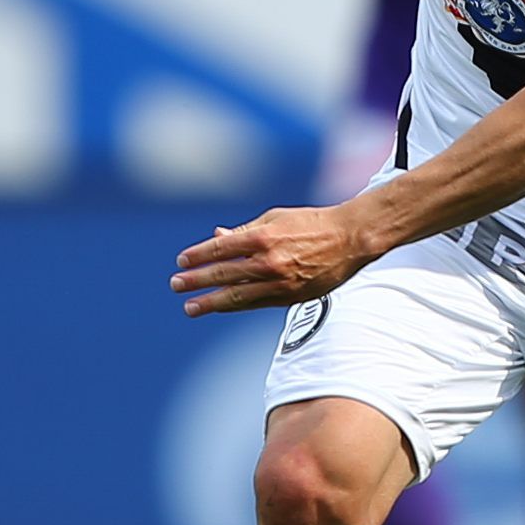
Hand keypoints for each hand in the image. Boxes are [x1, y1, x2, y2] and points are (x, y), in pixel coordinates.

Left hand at [171, 206, 373, 315]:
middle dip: (196, 280)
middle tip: (176, 285)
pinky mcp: (290, 296)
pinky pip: (256, 303)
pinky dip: (236, 305)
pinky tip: (221, 306)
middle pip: (224, 274)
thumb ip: (245, 230)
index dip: (198, 255)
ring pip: (237, 296)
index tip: (180, 261)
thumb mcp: (275, 218)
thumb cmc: (310, 223)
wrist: (349, 239)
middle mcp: (268, 261)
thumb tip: (217, 236)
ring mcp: (279, 281)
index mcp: (263, 237)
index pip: (221, 248)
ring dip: (210, 302)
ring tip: (190, 306)